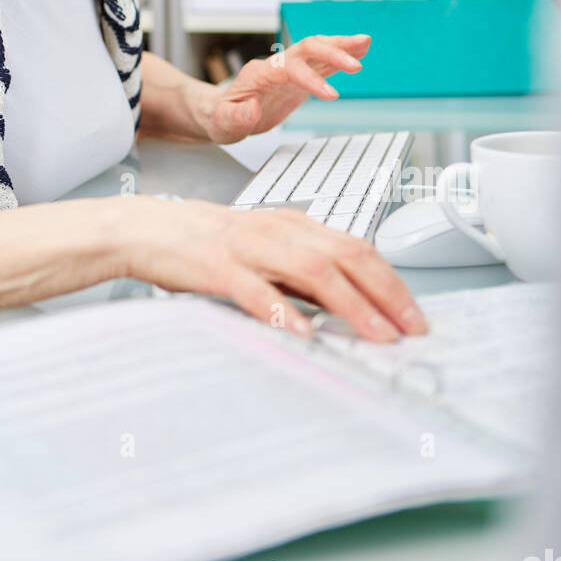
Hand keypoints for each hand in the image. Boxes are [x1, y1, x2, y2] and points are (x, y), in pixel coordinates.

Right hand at [124, 195, 427, 342]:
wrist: (146, 229)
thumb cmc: (205, 245)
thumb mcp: (263, 251)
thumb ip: (300, 275)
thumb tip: (345, 310)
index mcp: (293, 225)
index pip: (357, 247)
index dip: (391, 281)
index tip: (414, 315)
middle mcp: (278, 230)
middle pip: (346, 254)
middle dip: (386, 293)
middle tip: (411, 329)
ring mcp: (249, 246)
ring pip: (313, 269)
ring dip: (351, 305)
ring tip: (375, 336)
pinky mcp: (217, 266)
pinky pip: (257, 290)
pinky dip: (284, 312)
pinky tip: (304, 334)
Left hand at [202, 34, 370, 144]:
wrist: (221, 112)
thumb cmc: (222, 116)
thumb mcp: (224, 122)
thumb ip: (237, 116)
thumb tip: (251, 109)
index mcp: (260, 73)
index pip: (289, 68)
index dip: (311, 79)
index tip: (332, 96)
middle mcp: (276, 65)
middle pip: (307, 49)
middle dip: (332, 54)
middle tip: (357, 65)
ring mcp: (288, 68)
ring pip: (316, 49)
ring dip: (340, 46)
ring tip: (365, 43)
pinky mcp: (298, 77)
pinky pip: (321, 62)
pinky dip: (340, 57)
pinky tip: (360, 52)